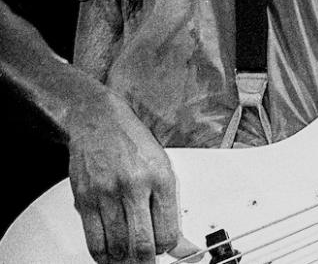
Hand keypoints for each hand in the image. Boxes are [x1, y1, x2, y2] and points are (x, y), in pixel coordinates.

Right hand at [65, 92, 199, 262]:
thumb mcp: (163, 168)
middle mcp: (134, 186)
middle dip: (148, 261)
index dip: (170, 249)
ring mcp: (106, 193)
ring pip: (117, 246)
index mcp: (160, 177)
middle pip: (142, 243)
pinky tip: (110, 254)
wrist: (99, 120)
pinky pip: (93, 239)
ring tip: (130, 258)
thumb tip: (182, 243)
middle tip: (149, 262)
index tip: (171, 252)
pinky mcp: (84, 199)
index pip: (168, 230)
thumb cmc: (134, 143)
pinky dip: (103, 254)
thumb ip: (171, 207)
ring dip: (125, 259)